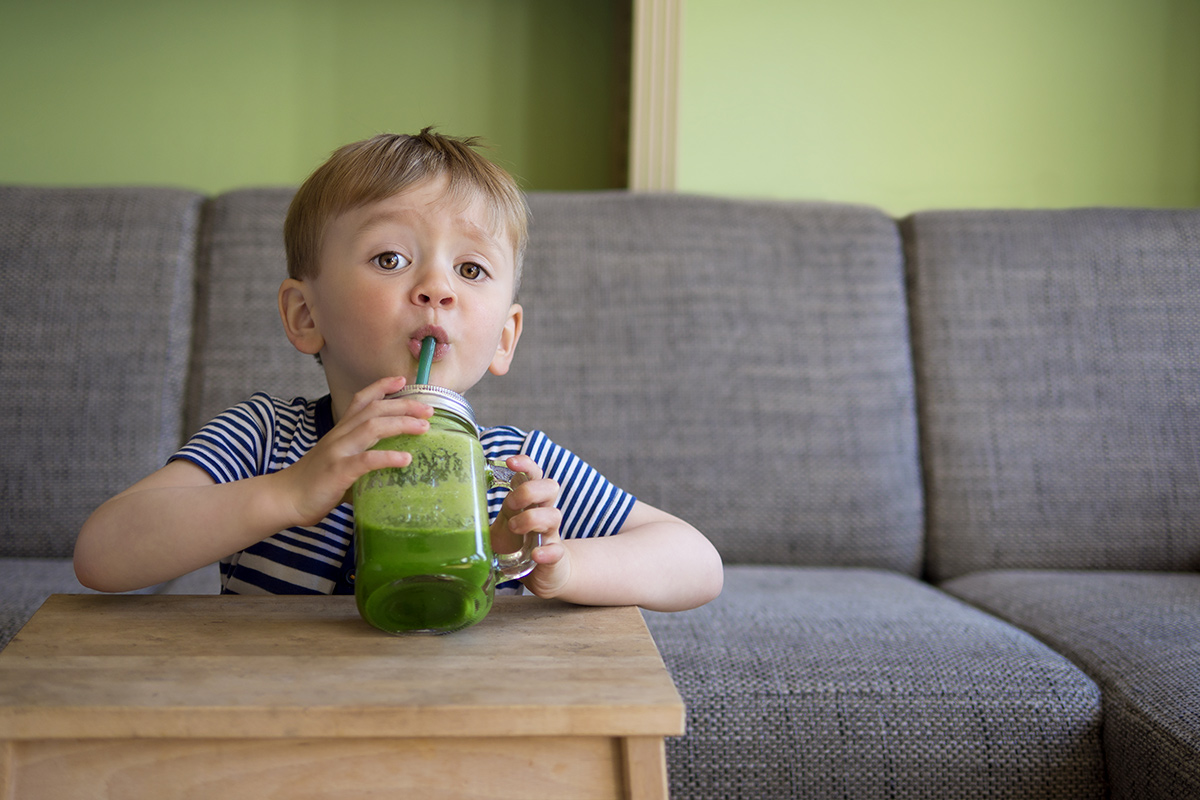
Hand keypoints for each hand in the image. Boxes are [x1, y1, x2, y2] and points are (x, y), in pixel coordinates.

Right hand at [276, 376, 433, 525]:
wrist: (285, 498)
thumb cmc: (316, 483)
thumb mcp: (340, 461)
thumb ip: (364, 459)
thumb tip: (394, 466)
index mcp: (340, 431)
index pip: (361, 400)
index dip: (381, 387)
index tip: (403, 380)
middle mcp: (340, 435)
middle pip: (374, 410)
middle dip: (404, 405)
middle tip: (429, 408)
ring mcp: (338, 452)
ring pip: (372, 427)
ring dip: (401, 424)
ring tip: (424, 427)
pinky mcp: (338, 472)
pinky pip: (366, 460)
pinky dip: (388, 457)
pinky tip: (406, 459)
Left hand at [489, 455, 569, 597]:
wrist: (543, 573)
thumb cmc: (517, 545)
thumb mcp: (498, 528)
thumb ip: (480, 520)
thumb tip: (446, 514)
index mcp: (528, 502)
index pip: (534, 474)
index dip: (525, 464)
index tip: (510, 462)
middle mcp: (542, 513)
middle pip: (550, 487)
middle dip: (529, 490)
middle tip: (509, 503)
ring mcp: (550, 534)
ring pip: (554, 515)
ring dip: (532, 518)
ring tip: (514, 527)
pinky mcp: (554, 557)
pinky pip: (556, 550)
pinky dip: (547, 551)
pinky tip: (536, 554)